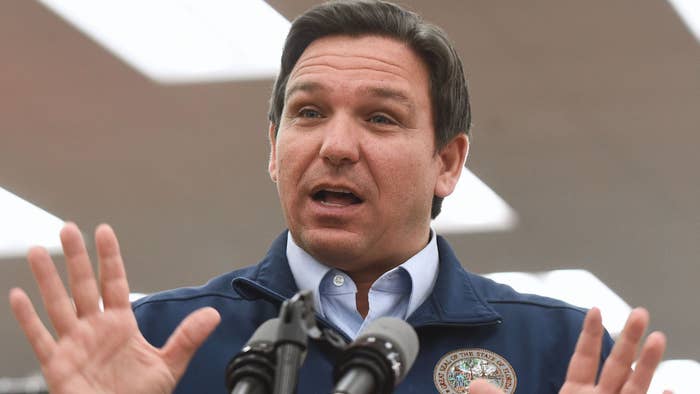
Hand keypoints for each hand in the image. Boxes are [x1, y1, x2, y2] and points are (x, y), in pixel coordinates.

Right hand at [9, 223, 220, 393]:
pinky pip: (40, 338)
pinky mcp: (58, 364)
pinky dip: (27, 318)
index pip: (114, 282)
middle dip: (76, 257)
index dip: (109, 257)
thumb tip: (212, 314)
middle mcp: (95, 329)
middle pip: (83, 285)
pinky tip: (18, 297)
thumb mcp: (168, 365)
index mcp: (121, 325)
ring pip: (58, 305)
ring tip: (38, 252)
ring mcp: (74, 344)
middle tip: (68, 229)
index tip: (103, 231)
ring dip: (48, 279)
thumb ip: (187, 338)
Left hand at [470, 307, 667, 393]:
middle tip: (640, 312)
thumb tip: (472, 383)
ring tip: (659, 337)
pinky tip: (672, 390)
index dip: (590, 334)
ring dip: (648, 364)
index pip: (584, 358)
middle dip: (628, 339)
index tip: (596, 309)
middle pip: (616, 365)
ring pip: (636, 387)